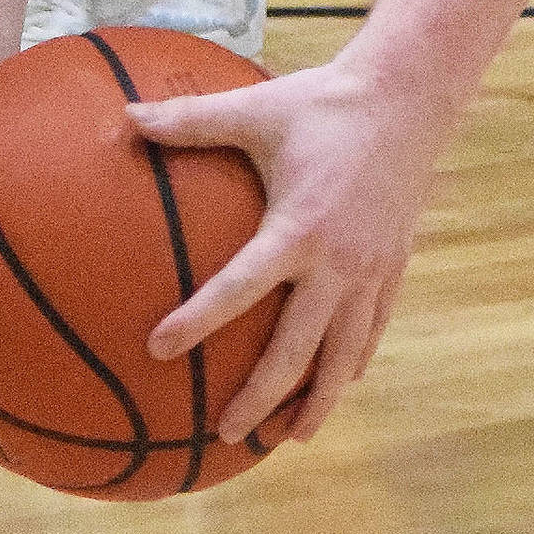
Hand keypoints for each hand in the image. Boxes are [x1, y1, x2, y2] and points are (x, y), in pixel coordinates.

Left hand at [127, 53, 445, 444]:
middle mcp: (338, 261)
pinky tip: (337, 384)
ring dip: (316, 400)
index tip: (157, 349)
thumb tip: (125, 115)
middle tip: (226, 433)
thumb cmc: (324, 102)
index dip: (198, 320)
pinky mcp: (395, 267)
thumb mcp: (255, 108)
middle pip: (298, 350)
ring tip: (289, 438)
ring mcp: (372, 270)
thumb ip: (190, 120)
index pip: (240, 286)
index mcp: (299, 228)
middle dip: (262, 397)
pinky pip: (373, 331)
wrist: (408, 96)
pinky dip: (352, 364)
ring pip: (343, 355)